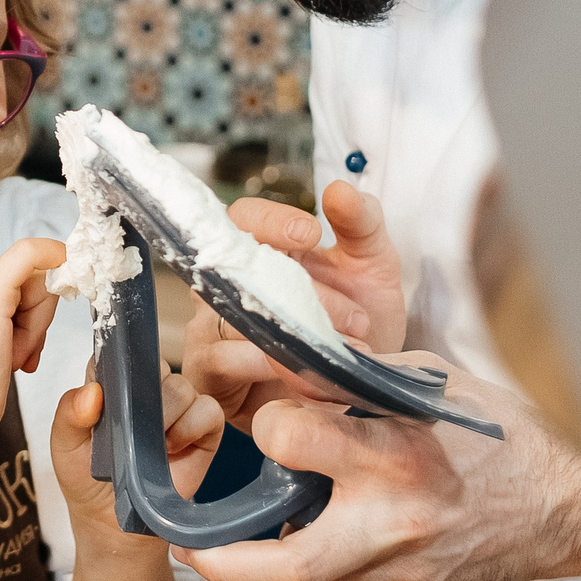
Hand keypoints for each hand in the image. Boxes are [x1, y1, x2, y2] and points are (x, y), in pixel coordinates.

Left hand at [48, 376, 224, 538]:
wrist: (114, 524)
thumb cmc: (86, 480)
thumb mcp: (65, 447)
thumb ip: (69, 414)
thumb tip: (91, 392)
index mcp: (110, 384)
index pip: (117, 353)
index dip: (117, 368)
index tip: (111, 396)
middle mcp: (145, 389)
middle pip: (155, 365)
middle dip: (144, 398)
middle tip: (130, 430)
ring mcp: (177, 407)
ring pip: (182, 386)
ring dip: (166, 417)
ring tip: (150, 447)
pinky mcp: (204, 428)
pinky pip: (208, 410)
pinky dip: (191, 428)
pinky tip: (172, 449)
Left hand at [171, 353, 580, 580]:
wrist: (566, 509)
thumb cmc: (500, 438)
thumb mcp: (430, 387)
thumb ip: (355, 381)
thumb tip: (289, 368)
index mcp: (396, 456)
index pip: (291, 438)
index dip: (270, 425)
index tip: (270, 421)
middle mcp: (394, 523)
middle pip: (286, 560)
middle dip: (225, 559)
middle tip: (192, 544)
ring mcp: (403, 573)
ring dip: (262, 571)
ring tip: (226, 550)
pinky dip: (315, 578)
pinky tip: (304, 552)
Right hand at [183, 187, 405, 433]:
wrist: (361, 391)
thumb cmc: (359, 322)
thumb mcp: (373, 267)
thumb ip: (362, 223)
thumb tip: (338, 189)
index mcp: (261, 250)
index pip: (241, 219)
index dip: (270, 222)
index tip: (311, 234)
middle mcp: (225, 286)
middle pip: (236, 271)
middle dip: (301, 294)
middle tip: (356, 319)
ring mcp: (210, 328)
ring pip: (231, 319)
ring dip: (292, 338)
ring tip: (344, 354)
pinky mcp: (207, 374)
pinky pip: (217, 360)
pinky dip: (262, 367)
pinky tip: (303, 377)